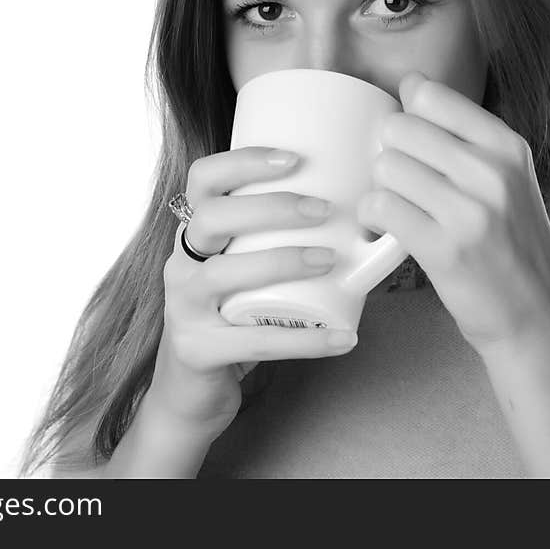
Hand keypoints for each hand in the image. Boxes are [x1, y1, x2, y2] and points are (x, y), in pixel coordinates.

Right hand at [149, 145, 358, 440]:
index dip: (244, 161)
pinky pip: (252, 341)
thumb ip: (280, 245)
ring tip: (330, 260)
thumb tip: (368, 221)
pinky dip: (303, 340)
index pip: (204, 180)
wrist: (192, 392)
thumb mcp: (247, 274)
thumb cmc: (234, 320)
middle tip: (324, 209)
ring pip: (225, 272)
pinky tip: (342, 337)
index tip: (294, 158)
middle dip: (272, 206)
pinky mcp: (196, 351)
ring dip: (283, 260)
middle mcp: (181, 264)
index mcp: (195, 236)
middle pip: (213, 216)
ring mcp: (183, 308)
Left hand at [357, 71, 549, 354]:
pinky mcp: (442, 248)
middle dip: (389, 152)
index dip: (405, 113)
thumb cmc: (510, 241)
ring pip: (385, 167)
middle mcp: (490, 172)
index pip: (429, 95)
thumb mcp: (507, 177)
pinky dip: (371, 218)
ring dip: (380, 188)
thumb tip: (408, 85)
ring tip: (398, 207)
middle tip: (402, 181)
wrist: (534, 312)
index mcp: (506, 146)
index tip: (408, 139)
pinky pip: (379, 207)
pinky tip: (386, 228)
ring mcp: (468, 211)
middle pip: (398, 128)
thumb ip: (463, 136)